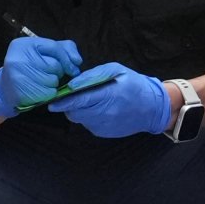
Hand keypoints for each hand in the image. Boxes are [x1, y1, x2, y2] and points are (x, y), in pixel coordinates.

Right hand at [0, 33, 84, 116]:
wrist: (6, 87)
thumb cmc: (29, 67)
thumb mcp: (43, 53)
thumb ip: (63, 50)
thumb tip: (77, 61)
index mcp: (24, 44)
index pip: (54, 47)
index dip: (67, 58)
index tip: (74, 66)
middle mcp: (18, 58)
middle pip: (54, 65)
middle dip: (58, 72)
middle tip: (49, 73)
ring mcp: (18, 75)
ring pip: (53, 80)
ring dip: (53, 84)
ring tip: (43, 82)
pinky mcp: (21, 91)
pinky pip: (48, 93)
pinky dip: (49, 93)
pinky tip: (40, 90)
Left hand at [56, 62, 175, 137]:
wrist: (153, 108)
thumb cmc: (134, 85)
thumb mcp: (116, 70)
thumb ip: (93, 75)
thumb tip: (74, 83)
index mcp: (109, 95)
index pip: (80, 101)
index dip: (63, 102)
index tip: (51, 102)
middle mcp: (106, 114)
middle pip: (75, 112)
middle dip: (69, 105)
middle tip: (73, 96)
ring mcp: (104, 126)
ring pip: (79, 119)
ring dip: (78, 110)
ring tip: (91, 101)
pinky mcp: (104, 133)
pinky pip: (87, 124)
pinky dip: (87, 116)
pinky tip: (98, 109)